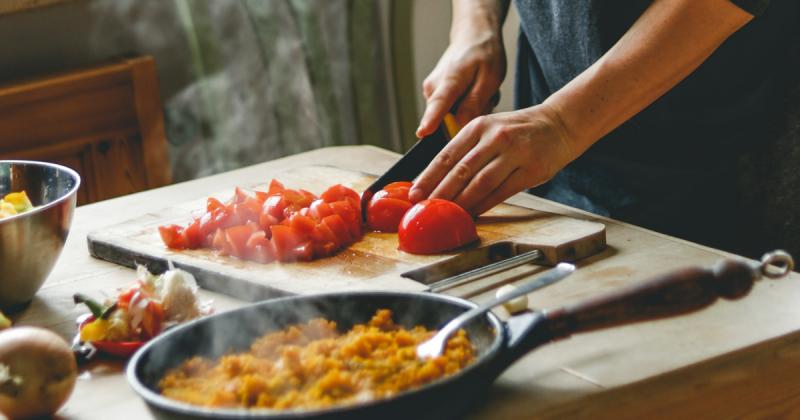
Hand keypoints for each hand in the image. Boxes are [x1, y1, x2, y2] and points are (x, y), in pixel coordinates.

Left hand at [409, 104, 576, 215]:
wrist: (559, 123)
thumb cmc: (517, 131)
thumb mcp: (489, 129)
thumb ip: (467, 149)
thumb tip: (438, 179)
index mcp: (479, 126)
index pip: (447, 155)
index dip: (428, 177)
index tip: (414, 193)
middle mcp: (495, 137)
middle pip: (461, 171)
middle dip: (440, 193)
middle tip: (425, 209)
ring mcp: (515, 153)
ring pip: (480, 183)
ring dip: (461, 203)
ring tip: (447, 215)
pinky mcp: (531, 170)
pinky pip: (502, 192)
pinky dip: (484, 205)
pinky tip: (473, 214)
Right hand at [416, 25, 505, 137]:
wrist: (472, 36)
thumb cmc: (483, 53)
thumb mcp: (490, 78)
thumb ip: (475, 103)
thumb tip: (460, 125)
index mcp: (449, 80)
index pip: (438, 104)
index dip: (431, 121)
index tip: (422, 133)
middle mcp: (433, 87)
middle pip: (447, 120)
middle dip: (469, 116)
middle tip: (486, 97)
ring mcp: (431, 92)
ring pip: (452, 117)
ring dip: (470, 110)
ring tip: (480, 91)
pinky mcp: (434, 95)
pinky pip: (451, 111)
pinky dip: (466, 105)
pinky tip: (473, 92)